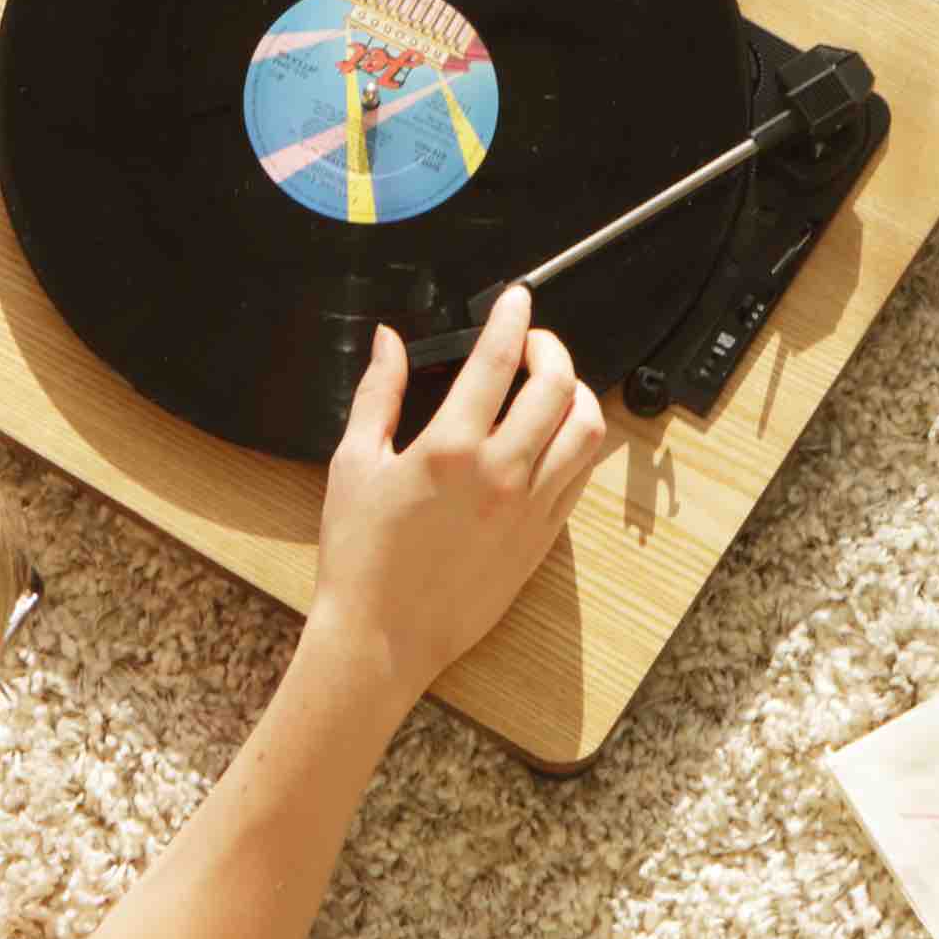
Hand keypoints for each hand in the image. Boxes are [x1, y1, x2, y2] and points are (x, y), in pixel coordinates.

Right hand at [306, 287, 607, 701]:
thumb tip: (389, 342)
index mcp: (448, 449)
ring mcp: (529, 509)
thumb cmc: (359, 558)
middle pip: (557, 387)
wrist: (382, 638)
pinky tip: (553, 437)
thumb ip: (376, 394)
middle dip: (551, 347)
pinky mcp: (542, 541)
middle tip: (533, 341)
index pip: (498, 360)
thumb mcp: (352, 463)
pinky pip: (579, 478)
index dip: (512, 318)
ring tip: (553, 386)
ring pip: (585, 432)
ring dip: (576, 394)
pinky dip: (575, 444)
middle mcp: (500, 475)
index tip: (515, 301)